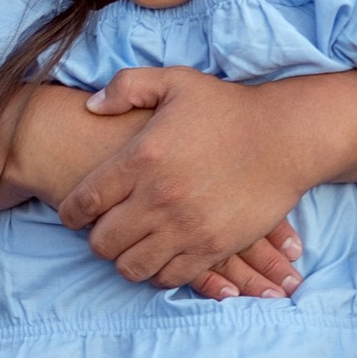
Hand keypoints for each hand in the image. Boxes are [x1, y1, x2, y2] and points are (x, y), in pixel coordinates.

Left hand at [61, 67, 309, 291]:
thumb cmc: (228, 108)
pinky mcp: (213, 246)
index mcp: (141, 157)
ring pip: (132, 267)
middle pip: (102, 243)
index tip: (75, 215)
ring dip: (126, 259)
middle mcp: (158, 197)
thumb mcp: (176, 81)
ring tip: (132, 246)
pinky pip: (170, 277)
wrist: (285, 137)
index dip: (71, 213)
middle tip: (105, 231)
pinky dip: (160, 272)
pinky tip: (162, 256)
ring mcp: (186, 226)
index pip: (83, 201)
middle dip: (97, 239)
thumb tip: (91, 108)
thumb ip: (127, 86)